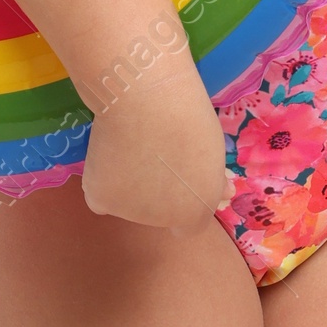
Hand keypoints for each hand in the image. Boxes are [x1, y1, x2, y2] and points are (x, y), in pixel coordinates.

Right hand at [80, 47, 231, 237]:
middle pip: (156, 212)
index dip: (180, 202)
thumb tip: (226, 195)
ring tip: (131, 144)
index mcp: (196, 210)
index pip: (188, 225)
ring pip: (126, 203)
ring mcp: (131, 212)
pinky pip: (100, 198)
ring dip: (127, 183)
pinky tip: (109, 156)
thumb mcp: (212, 150)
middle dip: (154, 190)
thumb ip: (214, 179)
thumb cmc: (187, 118)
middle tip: (153, 152)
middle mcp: (164, 219)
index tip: (176, 180)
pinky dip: (102, 182)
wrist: (148, 101)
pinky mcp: (102, 200)